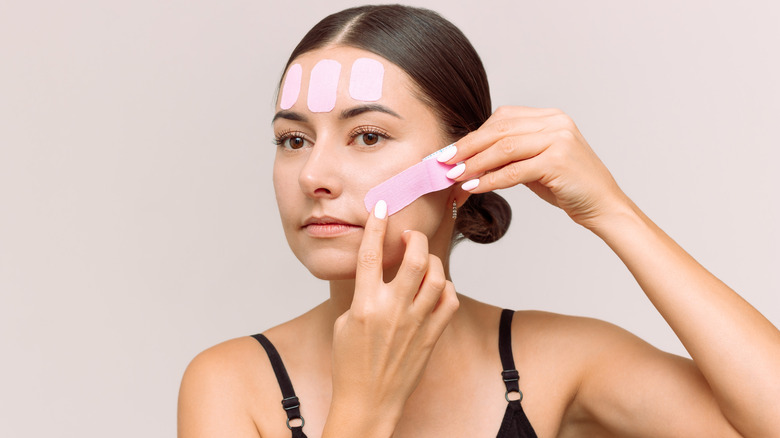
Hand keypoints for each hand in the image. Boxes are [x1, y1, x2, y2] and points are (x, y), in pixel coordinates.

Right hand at [327, 202, 458, 430]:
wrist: (368, 402)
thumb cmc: (350, 364)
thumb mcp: (343, 323)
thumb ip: (362, 295)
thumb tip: (376, 274)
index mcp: (364, 306)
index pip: (370, 256)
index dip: (376, 226)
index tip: (381, 206)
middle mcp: (392, 311)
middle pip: (413, 259)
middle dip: (414, 238)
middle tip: (410, 236)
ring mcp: (415, 324)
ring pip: (436, 277)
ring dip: (432, 260)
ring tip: (423, 260)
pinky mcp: (431, 337)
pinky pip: (449, 302)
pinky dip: (446, 288)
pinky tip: (436, 287)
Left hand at [442, 106, 631, 229]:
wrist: (604, 206)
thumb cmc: (569, 187)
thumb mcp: (536, 165)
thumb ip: (509, 157)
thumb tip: (467, 161)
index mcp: (550, 117)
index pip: (501, 119)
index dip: (473, 136)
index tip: (450, 152)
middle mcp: (555, 122)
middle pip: (499, 131)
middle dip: (467, 147)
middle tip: (443, 162)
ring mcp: (559, 139)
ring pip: (503, 148)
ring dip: (474, 163)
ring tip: (453, 176)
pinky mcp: (558, 161)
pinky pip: (514, 170)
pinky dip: (489, 180)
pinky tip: (473, 187)